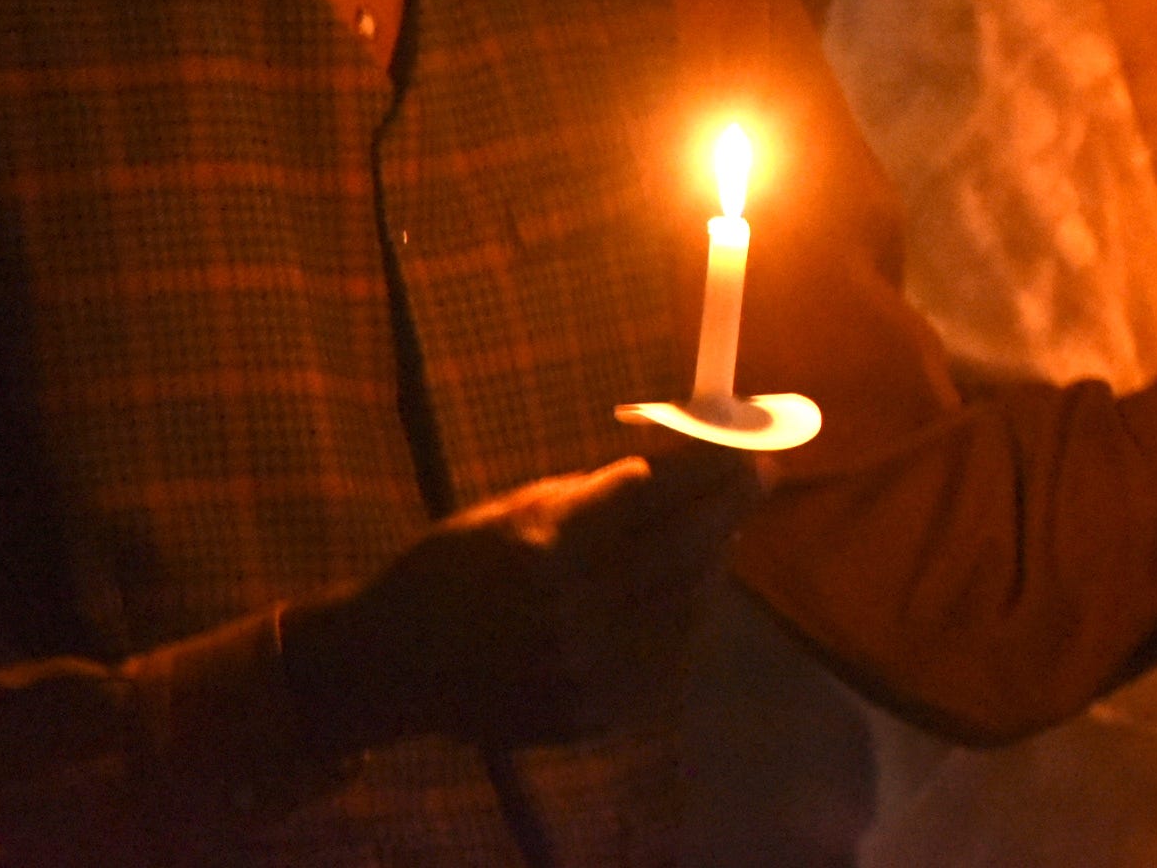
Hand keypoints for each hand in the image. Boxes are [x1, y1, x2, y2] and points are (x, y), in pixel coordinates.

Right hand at [280, 451, 757, 752]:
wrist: (394, 665)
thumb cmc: (452, 566)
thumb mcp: (513, 509)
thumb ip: (593, 493)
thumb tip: (673, 464)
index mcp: (546, 549)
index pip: (653, 497)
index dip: (709, 468)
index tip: (748, 444)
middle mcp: (570, 612)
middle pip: (681, 549)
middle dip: (730, 506)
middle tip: (763, 474)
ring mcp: (585, 670)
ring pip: (685, 604)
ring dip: (714, 558)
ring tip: (727, 527)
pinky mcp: (593, 712)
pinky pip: (668, 657)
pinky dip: (689, 615)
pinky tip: (695, 586)